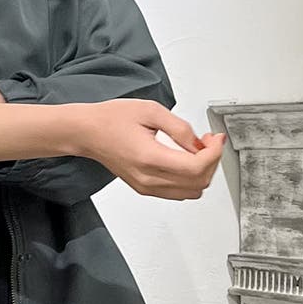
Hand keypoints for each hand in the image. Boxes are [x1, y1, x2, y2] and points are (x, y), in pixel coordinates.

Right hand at [73, 98, 225, 199]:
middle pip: (198, 183)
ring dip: (202, 172)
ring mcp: (146, 187)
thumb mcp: (151, 111)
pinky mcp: (144, 188)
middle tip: (208, 141)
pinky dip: (190, 179)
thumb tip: (200, 143)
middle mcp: (148, 179)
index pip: (196, 167)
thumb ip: (180, 128)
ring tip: (197, 150)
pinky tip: (186, 160)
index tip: (215, 138)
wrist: (87, 133)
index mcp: (149, 158)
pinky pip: (179, 192)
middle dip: (211, 161)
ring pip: (192, 192)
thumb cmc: (111, 119)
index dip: (214, 153)